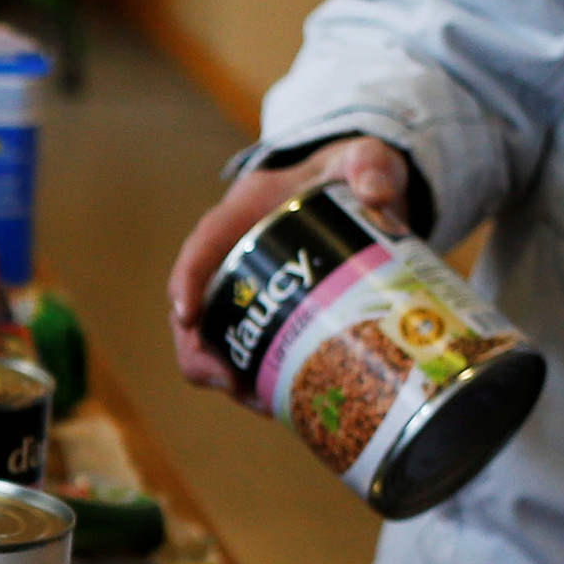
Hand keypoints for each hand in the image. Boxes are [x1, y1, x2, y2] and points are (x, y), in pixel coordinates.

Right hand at [168, 138, 410, 394]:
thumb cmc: (349, 172)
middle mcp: (234, 256)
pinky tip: (280, 405)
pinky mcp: (268, 317)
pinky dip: (257, 383)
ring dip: (227, 378)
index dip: (187, 280)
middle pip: (196, 309)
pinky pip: (247, 354)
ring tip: (262, 404)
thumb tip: (377, 191)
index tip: (185, 314)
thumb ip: (371, 163)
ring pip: (215, 341)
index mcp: (245, 211)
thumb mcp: (363, 158)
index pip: (203, 245)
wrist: (360, 192)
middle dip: (201, 352)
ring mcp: (247, 291)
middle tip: (229, 383)